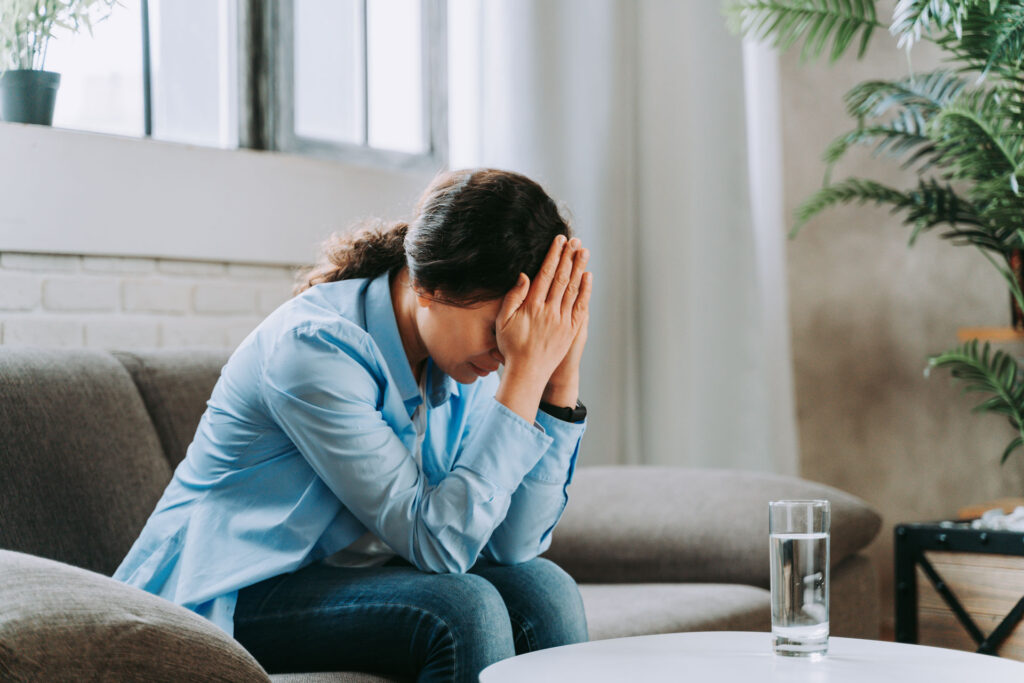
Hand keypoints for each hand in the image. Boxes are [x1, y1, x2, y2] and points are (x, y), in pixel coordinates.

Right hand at [493, 235, 591, 420]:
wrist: (528, 373)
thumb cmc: (511, 347)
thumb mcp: (503, 321)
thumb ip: (513, 297)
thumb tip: (524, 276)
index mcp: (532, 306)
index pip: (545, 274)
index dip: (553, 256)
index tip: (559, 241)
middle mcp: (550, 311)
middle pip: (561, 277)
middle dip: (568, 257)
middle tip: (574, 240)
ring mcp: (562, 321)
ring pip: (573, 289)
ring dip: (579, 268)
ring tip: (583, 251)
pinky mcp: (571, 330)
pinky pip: (580, 306)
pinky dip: (585, 290)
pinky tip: (588, 277)